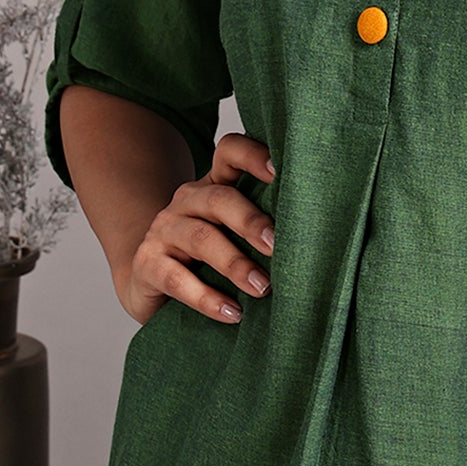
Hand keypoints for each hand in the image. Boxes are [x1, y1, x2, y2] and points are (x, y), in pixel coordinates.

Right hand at [117, 131, 276, 326]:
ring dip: (235, 264)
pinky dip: (206, 298)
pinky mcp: (148, 264)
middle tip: (277, 247)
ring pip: (201, 238)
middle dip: (251, 222)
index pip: (229, 152)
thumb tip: (318, 240)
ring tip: (263, 288)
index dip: (252, 155)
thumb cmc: (206, 258)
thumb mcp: (234, 236)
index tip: (279, 170)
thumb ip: (262, 229)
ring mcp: (164, 230)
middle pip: (219, 199)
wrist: (148, 281)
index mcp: (213, 186)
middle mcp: (187, 200)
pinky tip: (232, 313)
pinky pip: (177, 278)